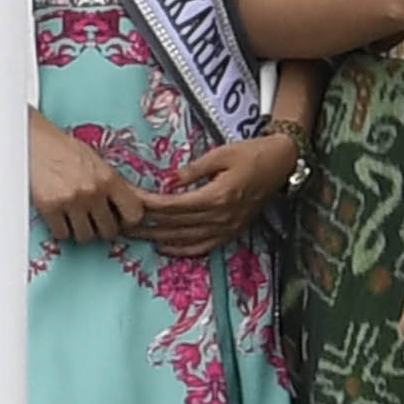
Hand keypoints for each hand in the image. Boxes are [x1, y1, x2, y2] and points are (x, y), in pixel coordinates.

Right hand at [29, 112, 141, 244]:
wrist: (34, 141)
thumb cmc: (65, 150)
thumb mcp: (98, 163)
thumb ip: (117, 185)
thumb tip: (143, 202)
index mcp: (109, 178)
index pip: (134, 214)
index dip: (128, 220)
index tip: (120, 218)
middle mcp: (93, 191)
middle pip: (109, 230)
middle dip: (102, 227)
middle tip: (94, 218)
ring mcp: (71, 201)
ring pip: (86, 236)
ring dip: (81, 230)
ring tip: (76, 217)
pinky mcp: (50, 208)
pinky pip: (62, 234)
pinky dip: (62, 230)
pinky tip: (61, 217)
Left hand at [140, 131, 303, 256]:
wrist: (282, 163)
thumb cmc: (252, 153)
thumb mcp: (221, 154)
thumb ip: (193, 170)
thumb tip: (168, 181)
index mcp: (218, 195)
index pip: (174, 205)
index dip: (150, 205)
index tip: (129, 201)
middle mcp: (221, 216)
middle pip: (175, 224)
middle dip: (146, 224)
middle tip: (121, 222)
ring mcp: (227, 227)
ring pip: (185, 238)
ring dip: (157, 238)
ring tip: (134, 235)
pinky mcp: (232, 231)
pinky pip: (203, 247)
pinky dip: (182, 250)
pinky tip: (163, 247)